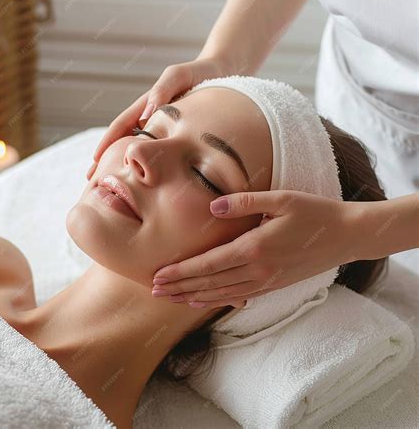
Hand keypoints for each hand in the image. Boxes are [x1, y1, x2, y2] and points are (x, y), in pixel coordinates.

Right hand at [86, 55, 233, 179]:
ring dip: (125, 165)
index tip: (95, 161)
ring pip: (140, 150)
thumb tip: (145, 116)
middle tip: (93, 181)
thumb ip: (162, 91)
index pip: (121, 126)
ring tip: (115, 185)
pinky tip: (148, 181)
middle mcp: (150, 118)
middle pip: (124, 141)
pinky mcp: (176, 134)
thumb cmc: (198, 72)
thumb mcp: (178, 76)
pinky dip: (149, 165)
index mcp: (146, 105)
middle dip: (107, 159)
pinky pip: (159, 152)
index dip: (107, 143)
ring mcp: (162, 127)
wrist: (220, 73)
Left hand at [152, 190, 362, 308]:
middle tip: (154, 291)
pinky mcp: (273, 284)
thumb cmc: (313, 213)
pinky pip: (238, 296)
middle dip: (179, 287)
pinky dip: (216, 299)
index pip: (208, 264)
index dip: (181, 271)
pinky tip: (202, 300)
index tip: (158, 276)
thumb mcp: (281, 199)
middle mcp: (257, 269)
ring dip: (193, 296)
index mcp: (255, 247)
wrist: (345, 236)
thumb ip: (245, 202)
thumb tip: (213, 206)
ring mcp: (266, 281)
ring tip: (170, 299)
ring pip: (221, 293)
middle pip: (209, 282)